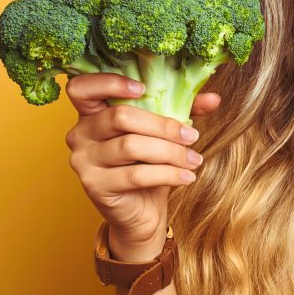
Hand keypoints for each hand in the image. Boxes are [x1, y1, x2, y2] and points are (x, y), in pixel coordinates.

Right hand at [62, 74, 218, 251]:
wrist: (141, 212)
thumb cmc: (149, 165)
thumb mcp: (164, 133)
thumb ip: (184, 110)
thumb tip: (214, 99)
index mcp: (90, 113)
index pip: (81, 88)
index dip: (109, 82)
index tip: (144, 89)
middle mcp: (79, 134)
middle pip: (120, 117)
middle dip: (163, 126)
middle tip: (192, 136)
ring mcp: (83, 161)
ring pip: (131, 146)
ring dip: (170, 152)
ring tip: (193, 159)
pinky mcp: (94, 186)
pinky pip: (135, 174)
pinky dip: (168, 174)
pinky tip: (187, 177)